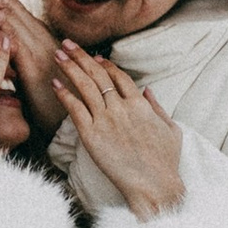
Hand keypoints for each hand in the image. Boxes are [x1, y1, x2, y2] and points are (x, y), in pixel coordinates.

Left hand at [55, 43, 184, 219]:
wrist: (154, 184)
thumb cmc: (166, 162)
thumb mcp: (172, 129)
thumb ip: (158, 107)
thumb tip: (147, 90)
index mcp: (140, 104)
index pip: (118, 76)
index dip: (104, 65)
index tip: (95, 57)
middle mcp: (121, 107)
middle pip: (98, 74)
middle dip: (81, 56)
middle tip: (67, 43)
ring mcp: (105, 120)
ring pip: (84, 86)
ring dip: (69, 68)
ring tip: (57, 54)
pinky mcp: (91, 135)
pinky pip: (75, 108)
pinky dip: (64, 94)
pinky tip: (55, 83)